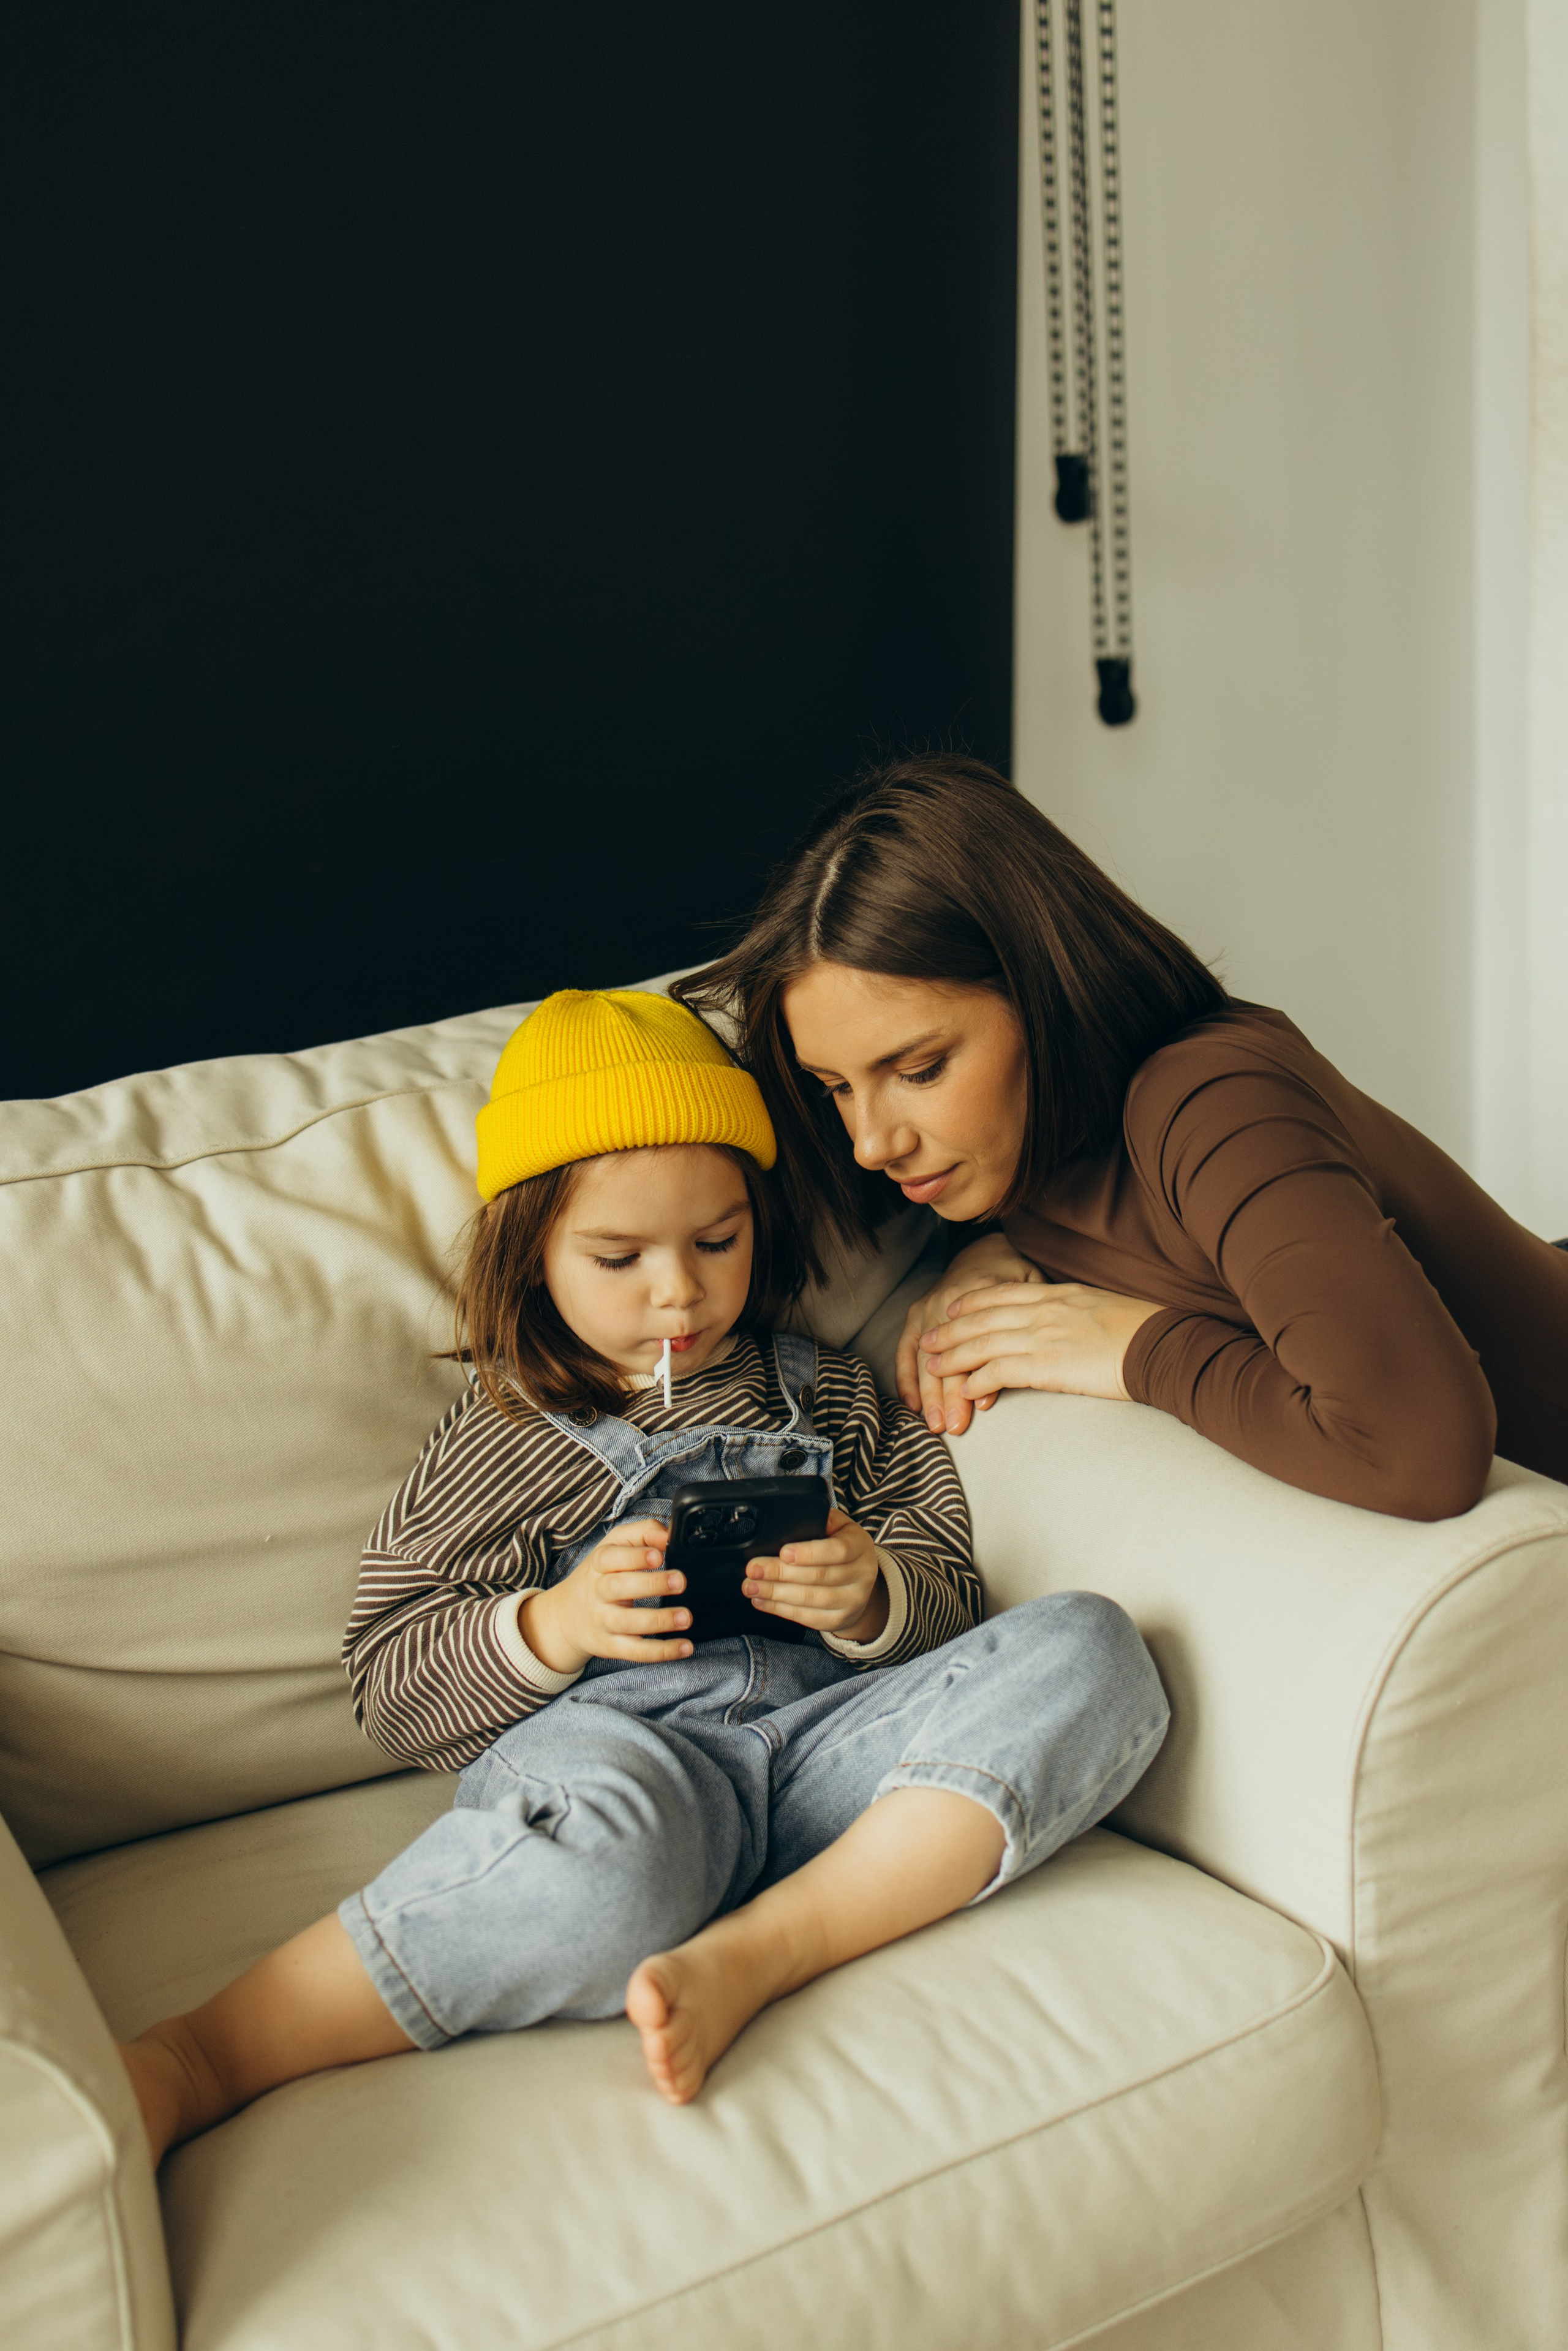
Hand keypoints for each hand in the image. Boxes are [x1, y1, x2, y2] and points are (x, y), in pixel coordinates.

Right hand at [518, 1517, 692, 1675]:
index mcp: (598, 1564)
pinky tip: (684, 1647)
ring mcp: (603, 1621)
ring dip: (659, 1620)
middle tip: (680, 1581)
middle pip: (619, 1587)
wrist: (565, 1617)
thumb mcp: (615, 1546)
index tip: (659, 1555)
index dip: (635, 1556)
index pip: (611, 1557)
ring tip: (686, 1617)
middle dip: (651, 1584)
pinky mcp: (611, 1646)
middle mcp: (598, 1592)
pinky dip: (661, 1651)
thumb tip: (668, 1535)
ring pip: (628, 1623)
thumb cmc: (600, 1576)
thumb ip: (643, 1532)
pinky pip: (635, 1651)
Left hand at [742, 1509, 887, 1642]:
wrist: (860, 1583)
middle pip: (817, 1576)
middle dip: (780, 1573)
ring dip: (775, 1593)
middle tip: (754, 1570)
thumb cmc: (841, 1549)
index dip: (809, 1553)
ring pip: (810, 1599)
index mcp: (860, 1546)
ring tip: (752, 1587)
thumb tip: (783, 1525)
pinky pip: (807, 1617)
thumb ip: (816, 1523)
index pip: (837, 1550)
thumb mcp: (837, 1528)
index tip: (783, 1552)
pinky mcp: (838, 1620)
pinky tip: (763, 1601)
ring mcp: (852, 1600)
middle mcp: (861, 1574)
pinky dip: (780, 1610)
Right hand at [896, 1233, 1044, 1434]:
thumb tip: (1009, 1369)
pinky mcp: (916, 1314)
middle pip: (945, 1355)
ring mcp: (927, 1308)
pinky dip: (905, 1377)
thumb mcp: (1031, 1286)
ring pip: (923, 1357)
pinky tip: (911, 1404)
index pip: (974, 1343)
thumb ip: (1023, 1322)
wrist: (985, 1249)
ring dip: (927, 1393)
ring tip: (935, 1424)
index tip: (980, 1405)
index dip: (975, 1375)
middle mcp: (946, 1300)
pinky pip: (904, 1349)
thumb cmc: (1015, 1274)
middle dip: (947, 1394)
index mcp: (977, 1293)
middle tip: (954, 1426)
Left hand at [919, 1282, 1163, 1408]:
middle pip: (983, 1318)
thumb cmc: (1142, 1331)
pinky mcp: (1046, 1366)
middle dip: (950, 1329)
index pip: (1003, 1292)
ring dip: (953, 1357)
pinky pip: (999, 1372)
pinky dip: (976, 1381)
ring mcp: (1043, 1337)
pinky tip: (963, 1390)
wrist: (1162, 1346)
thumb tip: (1065, 1320)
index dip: (972, 1300)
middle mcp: (1044, 1311)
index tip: (951, 1305)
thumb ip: (1073, 1310)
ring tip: (932, 1368)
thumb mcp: (1101, 1307)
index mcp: (1058, 1294)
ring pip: (983, 1344)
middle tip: (927, 1340)